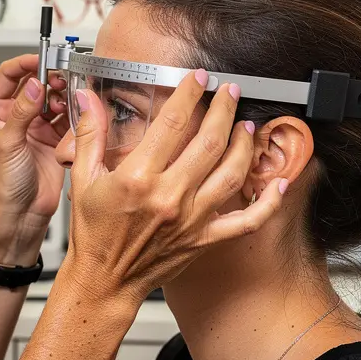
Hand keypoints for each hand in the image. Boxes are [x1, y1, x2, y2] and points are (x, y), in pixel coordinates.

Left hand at [0, 55, 68, 261]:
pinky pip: (69, 117)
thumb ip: (21, 112)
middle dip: (50, 78)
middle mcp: (17, 116)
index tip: (43, 60)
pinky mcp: (56, 138)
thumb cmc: (3, 185)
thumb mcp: (8, 144)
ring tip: (69, 98)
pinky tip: (77, 112)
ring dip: (64, 95)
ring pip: (55, 98)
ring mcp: (38, 126)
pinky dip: (75, 112)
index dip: (25, 63)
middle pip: (36, 82)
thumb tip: (33, 84)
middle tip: (63, 79)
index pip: (9, 74)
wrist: (21, 215)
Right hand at [65, 70, 286, 301]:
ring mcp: (192, 219)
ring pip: (232, 173)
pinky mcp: (205, 239)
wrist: (105, 280)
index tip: (197, 79)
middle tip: (229, 92)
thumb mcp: (82, 178)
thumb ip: (90, 134)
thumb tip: (88, 98)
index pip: (171, 123)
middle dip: (224, 110)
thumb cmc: (93, 233)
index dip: (189, 94)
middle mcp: (169, 196)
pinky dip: (268, 201)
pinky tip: (278, 182)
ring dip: (244, 145)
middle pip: (209, 142)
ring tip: (245, 126)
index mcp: (138, 178)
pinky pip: (247, 220)